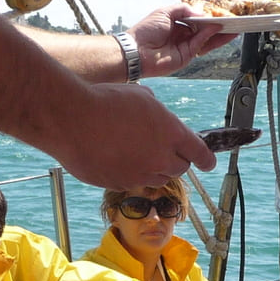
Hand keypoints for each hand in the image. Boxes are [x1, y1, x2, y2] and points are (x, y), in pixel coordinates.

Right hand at [44, 83, 214, 188]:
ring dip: (153, 168)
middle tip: (163, 150)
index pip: (199, 152)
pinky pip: (131, 182)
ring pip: (157, 178)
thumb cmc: (103, 101)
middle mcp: (160, 158)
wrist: (70, 120)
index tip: (209, 163)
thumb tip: (156, 119)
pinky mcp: (119, 184)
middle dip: (176, 160)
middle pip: (179, 168)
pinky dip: (129, 173)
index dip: (206, 158)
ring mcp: (139, 175)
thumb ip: (156, 112)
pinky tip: (114, 156)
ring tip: (134, 151)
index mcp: (170, 132)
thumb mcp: (140, 96)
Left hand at [130, 5, 234, 77]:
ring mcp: (185, 48)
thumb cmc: (146, 30)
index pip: (197, 21)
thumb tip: (202, 14)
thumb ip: (185, 10)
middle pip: (205, 31)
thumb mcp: (165, 12)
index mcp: (176, 25)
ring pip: (206, 40)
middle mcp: (182, 37)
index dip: (208, 18)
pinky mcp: (186, 57)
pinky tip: (218, 28)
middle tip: (233, 21)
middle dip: (219, 26)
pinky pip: (200, 44)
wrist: (136, 50)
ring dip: (220, 34)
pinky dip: (209, 36)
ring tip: (233, 27)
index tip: (220, 14)